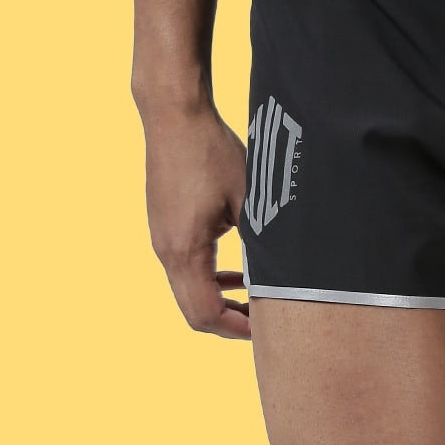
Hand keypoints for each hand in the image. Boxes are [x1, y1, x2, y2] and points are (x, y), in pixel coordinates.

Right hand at [141, 101, 250, 339]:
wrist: (174, 115)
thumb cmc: (212, 152)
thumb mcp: (249, 201)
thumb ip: (262, 245)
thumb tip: (283, 279)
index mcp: (185, 251)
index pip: (206, 315)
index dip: (238, 329)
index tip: (267, 329)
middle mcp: (166, 252)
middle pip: (194, 313)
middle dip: (230, 322)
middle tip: (265, 321)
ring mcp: (161, 240)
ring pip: (189, 293)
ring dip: (221, 300)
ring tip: (256, 296)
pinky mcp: (164, 228)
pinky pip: (185, 270)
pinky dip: (211, 279)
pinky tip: (238, 269)